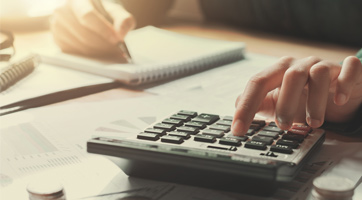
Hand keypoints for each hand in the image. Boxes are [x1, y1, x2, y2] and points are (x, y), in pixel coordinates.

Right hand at [51, 0, 134, 57]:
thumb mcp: (117, 12)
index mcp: (78, 0)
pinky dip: (90, 57)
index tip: (117, 39)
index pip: (87, 15)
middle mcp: (63, 10)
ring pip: (80, 46)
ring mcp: (57, 25)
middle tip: (119, 51)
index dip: (103, 29)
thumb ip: (123, 20)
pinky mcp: (57, 39)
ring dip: (99, 53)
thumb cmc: (104, 13)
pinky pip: (76, 53)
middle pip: (84, 34)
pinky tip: (100, 53)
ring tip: (112, 53)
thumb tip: (120, 34)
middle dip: (104, 45)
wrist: (92, 15)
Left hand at [231, 56, 361, 135]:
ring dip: (314, 101)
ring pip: (319, 73)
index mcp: (279, 71)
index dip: (246, 106)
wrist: (338, 91)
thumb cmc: (305, 96)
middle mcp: (301, 64)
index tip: (238, 129)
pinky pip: (349, 68)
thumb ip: (260, 103)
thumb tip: (236, 105)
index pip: (257, 83)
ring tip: (313, 124)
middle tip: (283, 126)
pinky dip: (344, 83)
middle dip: (285, 103)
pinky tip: (338, 100)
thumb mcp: (279, 101)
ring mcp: (325, 64)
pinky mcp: (348, 69)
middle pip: (289, 76)